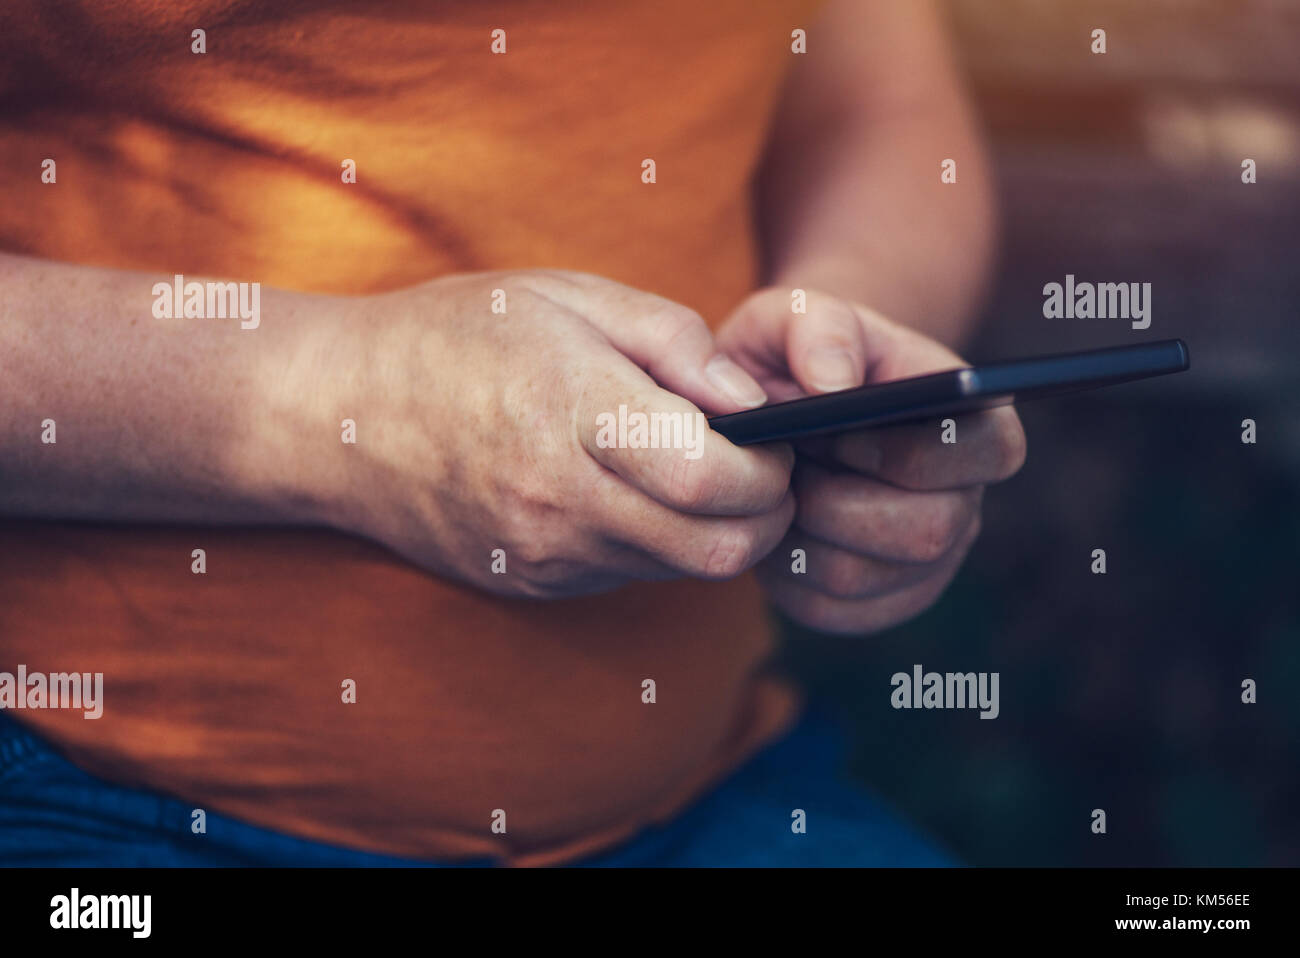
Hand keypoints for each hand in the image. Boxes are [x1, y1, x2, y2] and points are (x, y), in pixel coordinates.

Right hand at [289, 270, 795, 597]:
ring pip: (682, 568)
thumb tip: (756, 404)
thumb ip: (675, 344)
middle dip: (765, 513)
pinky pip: (632, 572)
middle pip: (718, 549)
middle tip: (762, 466)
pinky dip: (659, 539)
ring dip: (715, 528)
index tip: (777, 436)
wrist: (336, 415)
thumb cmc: (458, 335)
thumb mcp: (569, 297)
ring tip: (694, 468)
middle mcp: (559, 501)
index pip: (715, 478)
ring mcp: (544, 553)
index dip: (773, 466)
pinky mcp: (535, 581)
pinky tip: (633, 489)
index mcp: (571, 412)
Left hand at [715, 286, 1025, 634]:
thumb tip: (833, 385)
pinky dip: (784, 573)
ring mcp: (923, 561)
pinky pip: (828, 608)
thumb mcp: (795, 315)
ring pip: (865, 575)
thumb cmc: (795, 355)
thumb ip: (819, 327)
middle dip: (841, 501)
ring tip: (773, 489)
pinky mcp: (872, 604)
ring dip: (803, 535)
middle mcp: (962, 499)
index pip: (993, 451)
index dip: (914, 449)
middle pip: (929, 530)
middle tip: (787, 466)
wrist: (768, 408)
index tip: (839, 430)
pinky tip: (770, 528)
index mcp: (971, 423)